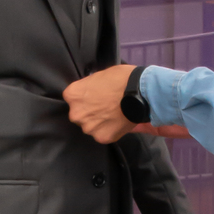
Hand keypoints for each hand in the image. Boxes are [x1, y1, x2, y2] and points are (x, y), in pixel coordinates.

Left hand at [64, 67, 192, 143]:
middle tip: (105, 107)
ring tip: (113, 115)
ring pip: (91, 127)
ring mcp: (89, 127)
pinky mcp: (102, 137)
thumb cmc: (121, 78)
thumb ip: (89, 87)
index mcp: (73, 95)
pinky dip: (110, 130)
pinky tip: (118, 122)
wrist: (140, 92)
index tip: (94, 97)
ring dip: (99, 123)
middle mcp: (76, 114)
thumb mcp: (98, 76)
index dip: (85, 98)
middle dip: (90, 112)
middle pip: (80, 115)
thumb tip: (90, 92)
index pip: (73, 99)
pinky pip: (104, 135)